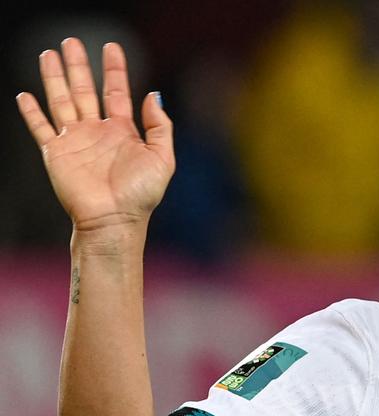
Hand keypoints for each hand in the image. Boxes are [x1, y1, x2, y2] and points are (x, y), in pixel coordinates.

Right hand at [15, 39, 173, 239]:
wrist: (114, 219)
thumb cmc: (141, 194)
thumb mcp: (162, 157)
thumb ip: (160, 126)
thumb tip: (153, 94)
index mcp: (123, 131)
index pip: (117, 91)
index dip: (115, 69)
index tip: (111, 47)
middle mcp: (97, 132)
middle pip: (85, 90)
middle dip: (79, 66)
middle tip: (72, 42)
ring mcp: (75, 140)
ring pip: (62, 100)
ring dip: (54, 78)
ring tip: (48, 54)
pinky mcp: (56, 153)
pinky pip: (41, 127)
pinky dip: (32, 112)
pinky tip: (24, 94)